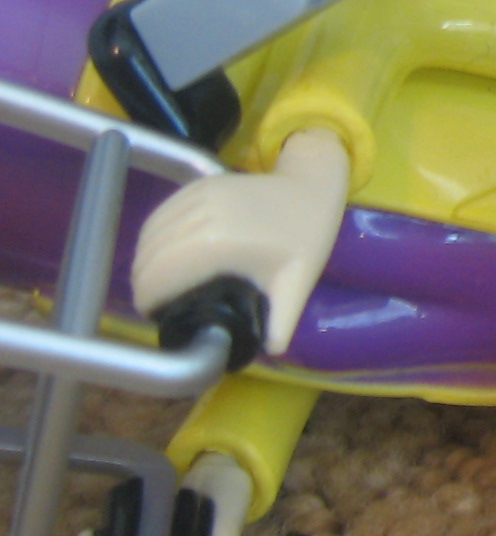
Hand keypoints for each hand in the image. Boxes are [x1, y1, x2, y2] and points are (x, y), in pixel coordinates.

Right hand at [130, 128, 351, 353]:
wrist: (313, 187)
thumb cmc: (307, 237)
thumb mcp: (297, 282)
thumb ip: (282, 319)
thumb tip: (271, 350)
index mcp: (219, 242)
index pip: (163, 273)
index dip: (149, 297)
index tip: (151, 314)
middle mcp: (202, 215)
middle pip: (151, 254)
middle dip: (143, 282)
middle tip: (150, 304)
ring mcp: (199, 195)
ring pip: (151, 233)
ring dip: (143, 259)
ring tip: (150, 282)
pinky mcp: (199, 184)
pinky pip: (161, 213)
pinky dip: (151, 236)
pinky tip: (155, 254)